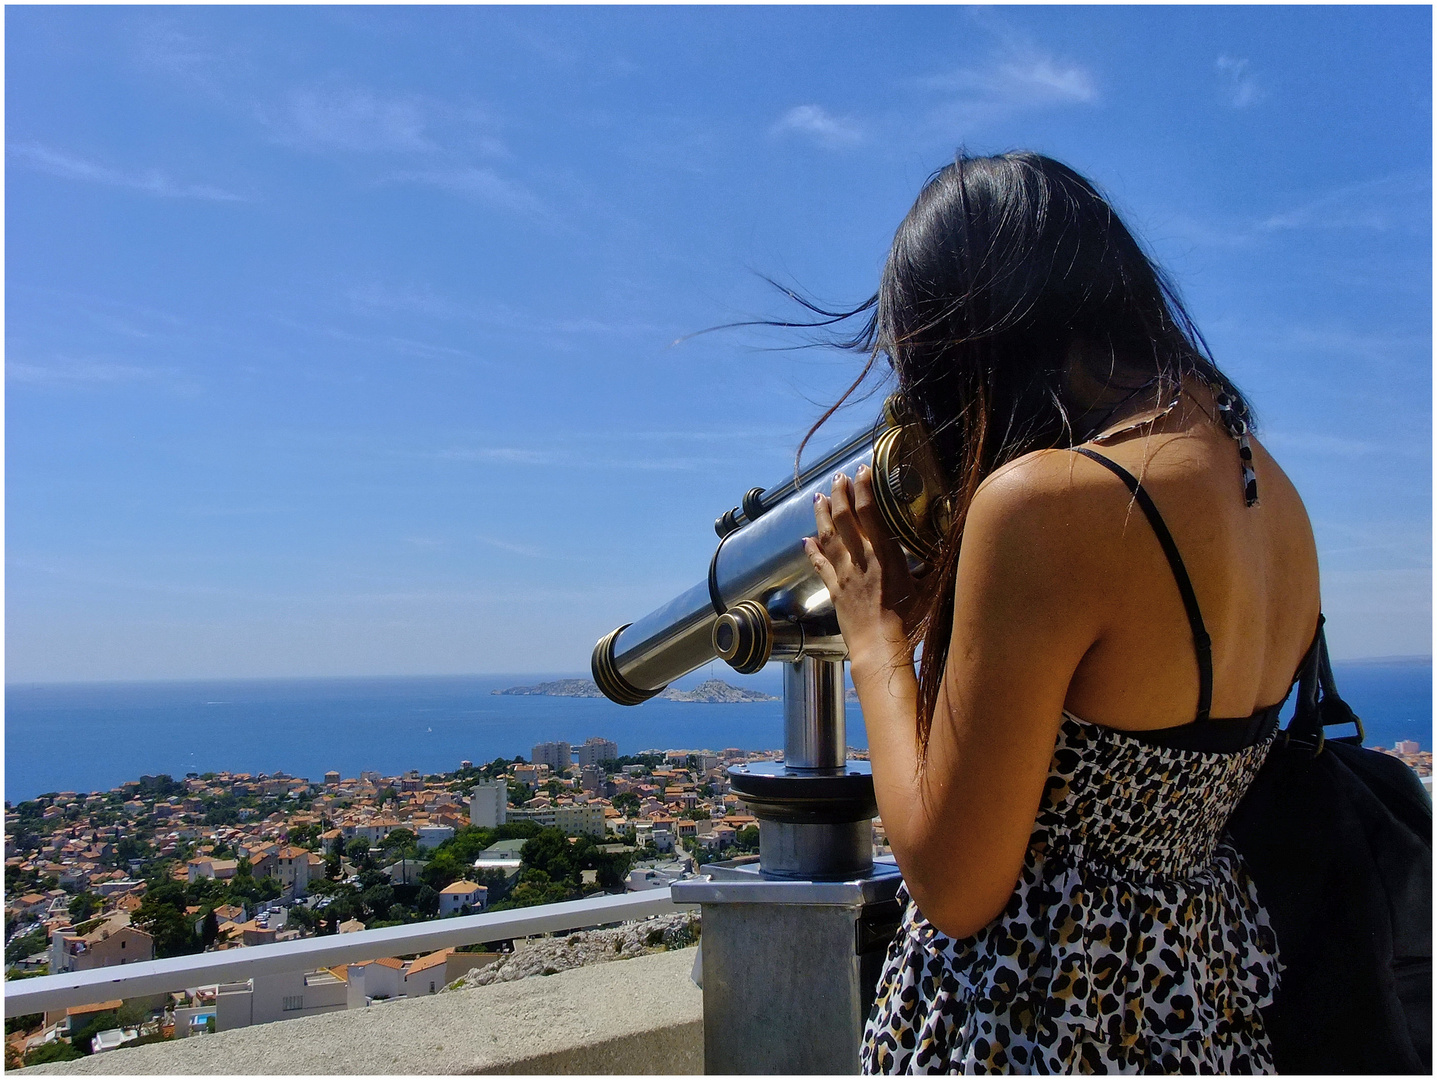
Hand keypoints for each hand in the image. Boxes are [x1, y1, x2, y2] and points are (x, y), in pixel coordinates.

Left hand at [803, 465, 921, 670]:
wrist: (880, 647)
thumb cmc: (908, 620)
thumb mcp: (928, 588)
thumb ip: (933, 566)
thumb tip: (947, 549)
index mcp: (885, 555)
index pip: (870, 513)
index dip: (864, 489)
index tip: (862, 471)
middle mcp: (861, 560)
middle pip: (844, 519)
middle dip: (839, 494)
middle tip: (837, 477)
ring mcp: (845, 575)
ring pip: (827, 538)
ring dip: (821, 515)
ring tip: (817, 497)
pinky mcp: (835, 592)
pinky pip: (820, 567)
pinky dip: (812, 552)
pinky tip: (805, 541)